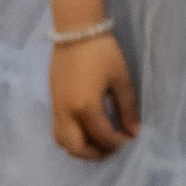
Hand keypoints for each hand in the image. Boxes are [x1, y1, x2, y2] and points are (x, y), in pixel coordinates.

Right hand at [51, 33, 139, 160]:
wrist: (75, 32)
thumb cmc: (102, 53)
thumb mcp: (121, 80)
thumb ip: (127, 110)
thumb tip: (133, 132)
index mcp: (86, 107)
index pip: (102, 137)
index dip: (118, 143)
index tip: (130, 140)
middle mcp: (67, 113)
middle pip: (76, 148)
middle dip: (95, 153)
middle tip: (111, 147)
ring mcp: (56, 108)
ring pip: (62, 141)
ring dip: (80, 147)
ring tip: (98, 141)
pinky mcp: (53, 101)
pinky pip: (58, 129)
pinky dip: (71, 136)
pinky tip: (86, 128)